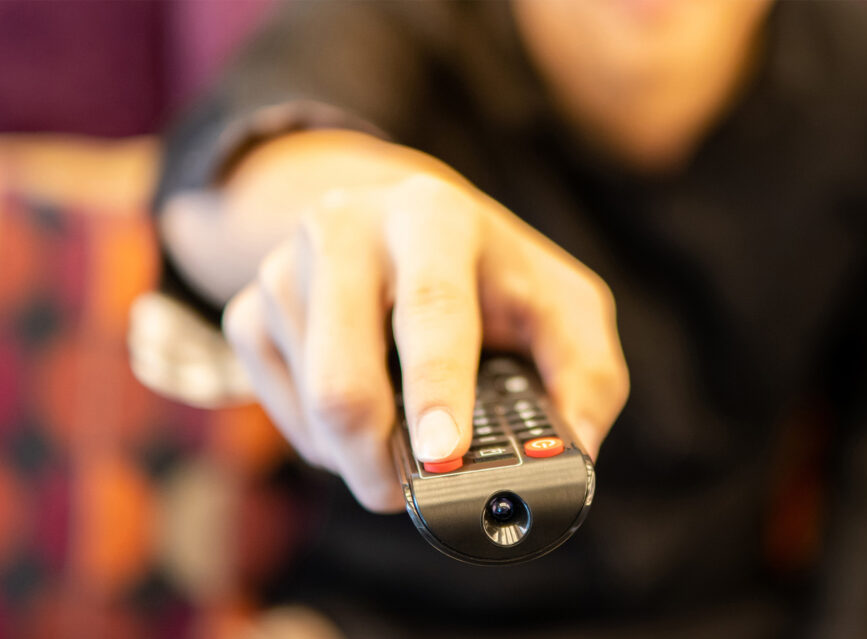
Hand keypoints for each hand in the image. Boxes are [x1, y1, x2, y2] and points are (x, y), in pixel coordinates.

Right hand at [217, 131, 628, 512]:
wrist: (404, 225)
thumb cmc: (495, 277)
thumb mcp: (564, 304)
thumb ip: (587, 374)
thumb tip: (575, 452)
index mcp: (433, 215)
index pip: (431, 307)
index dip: (437, 389)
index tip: (445, 458)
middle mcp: (346, 227)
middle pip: (343, 379)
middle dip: (381, 460)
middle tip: (413, 496)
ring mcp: (285, 265)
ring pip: (311, 407)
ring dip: (358, 451)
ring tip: (402, 429)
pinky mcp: (249, 307)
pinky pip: (275, 409)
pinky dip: (321, 439)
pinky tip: (362, 413)